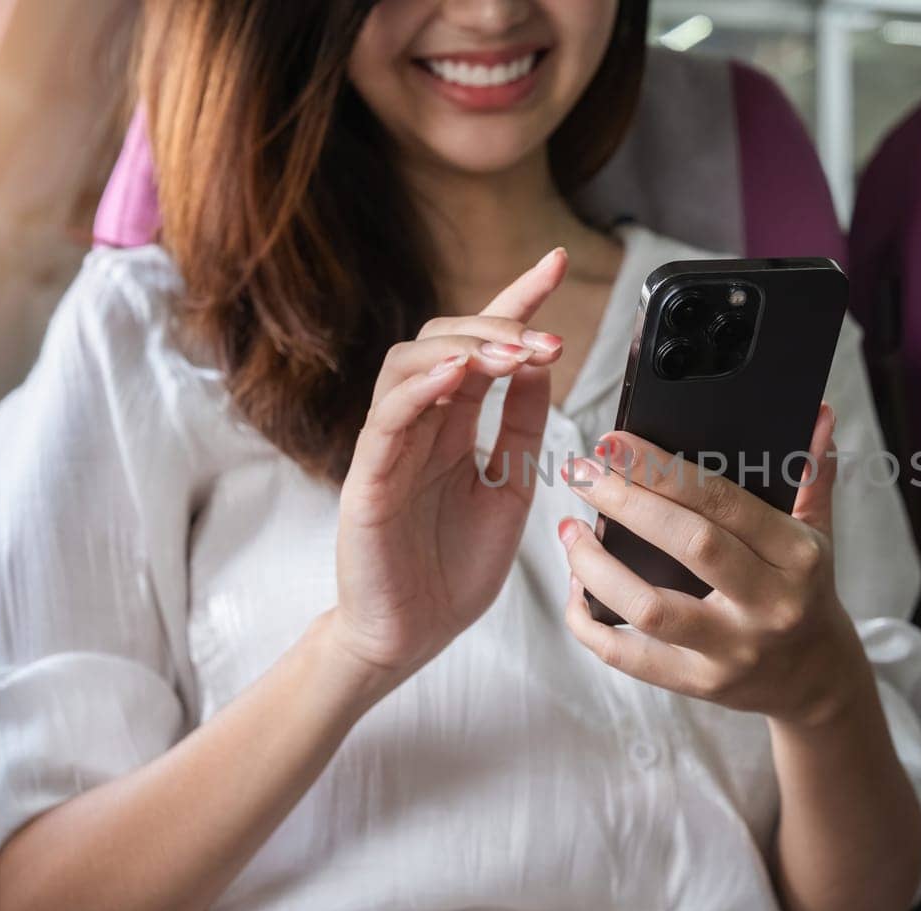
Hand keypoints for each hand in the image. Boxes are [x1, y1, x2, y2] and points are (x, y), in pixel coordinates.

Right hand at [329, 248, 567, 686]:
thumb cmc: (451, 570)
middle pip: (444, 339)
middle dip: (498, 326)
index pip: (481, 346)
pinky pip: (387, 417)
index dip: (514, 299)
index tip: (554, 262)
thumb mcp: (508, 489)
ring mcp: (388, 447)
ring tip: (511, 353)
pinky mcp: (366, 478)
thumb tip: (542, 365)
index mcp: (451, 425)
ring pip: (409, 363)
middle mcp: (418, 425)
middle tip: (547, 338)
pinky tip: (456, 375)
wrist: (410, 638)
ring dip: (464, 348)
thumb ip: (519, 429)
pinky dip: (420, 386)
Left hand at [558, 404, 873, 726]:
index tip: (616, 443)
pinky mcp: (699, 684)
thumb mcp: (818, 533)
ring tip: (569, 530)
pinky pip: (630, 658)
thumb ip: (810, 474)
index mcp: (798, 557)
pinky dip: (591, 624)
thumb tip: (816, 415)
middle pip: (689, 545)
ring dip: (597, 565)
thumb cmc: (806, 591)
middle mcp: (769, 605)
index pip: (725, 502)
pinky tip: (574, 588)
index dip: (664, 470)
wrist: (817, 678)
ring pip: (650, 608)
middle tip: (581, 471)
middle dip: (625, 502)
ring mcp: (733, 651)